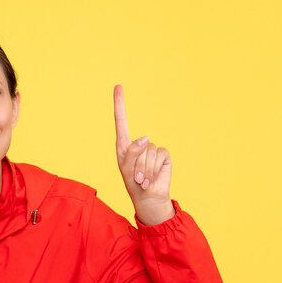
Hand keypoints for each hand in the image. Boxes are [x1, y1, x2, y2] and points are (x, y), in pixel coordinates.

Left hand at [113, 85, 173, 224]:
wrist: (148, 196)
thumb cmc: (133, 183)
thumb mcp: (126, 168)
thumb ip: (132, 152)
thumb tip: (145, 138)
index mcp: (124, 144)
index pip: (121, 120)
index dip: (120, 103)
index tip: (118, 86)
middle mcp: (138, 143)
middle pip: (137, 146)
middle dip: (135, 165)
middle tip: (135, 176)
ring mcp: (152, 148)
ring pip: (148, 153)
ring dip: (144, 170)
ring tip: (142, 178)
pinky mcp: (163, 154)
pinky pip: (159, 156)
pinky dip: (154, 169)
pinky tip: (152, 176)